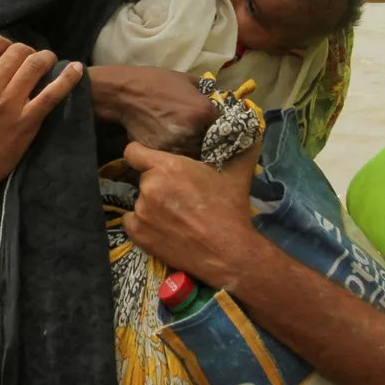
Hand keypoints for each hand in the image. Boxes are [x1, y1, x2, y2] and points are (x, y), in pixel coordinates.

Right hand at [0, 33, 83, 204]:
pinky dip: (68, 79)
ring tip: (48, 61)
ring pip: (36, 65)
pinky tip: (77, 69)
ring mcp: (11, 104)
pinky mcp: (27, 121)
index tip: (7, 53)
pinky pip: (52, 94)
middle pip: (18, 51)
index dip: (4, 43)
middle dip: (26, 51)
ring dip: (46, 58)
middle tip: (28, 60)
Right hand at [89, 65, 217, 155]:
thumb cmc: (156, 82)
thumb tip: (220, 98)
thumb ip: (206, 90)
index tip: (217, 129)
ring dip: (194, 151)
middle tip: (202, 137)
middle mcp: (195, 131)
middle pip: (212, 145)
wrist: (124, 95)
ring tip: (187, 143)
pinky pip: (177, 157)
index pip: (226, 128)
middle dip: (209, 142)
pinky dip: (177, 154)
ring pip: (195, 155)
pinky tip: (172, 144)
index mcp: (204, 111)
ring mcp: (178, 144)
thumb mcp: (186, 79)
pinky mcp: (162, 153)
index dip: (221, 129)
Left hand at [120, 140, 263, 287]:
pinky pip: (132, 222)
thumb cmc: (230, 210)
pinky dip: (143, 224)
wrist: (228, 253)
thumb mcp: (237, 174)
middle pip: (142, 178)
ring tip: (175, 215)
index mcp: (167, 167)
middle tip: (178, 194)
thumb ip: (240, 148)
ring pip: (139, 201)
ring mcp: (141, 212)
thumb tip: (252, 131)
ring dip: (152, 205)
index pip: (133, 151)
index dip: (141, 154)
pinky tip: (164, 228)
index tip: (151, 160)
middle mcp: (149, 187)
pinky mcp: (138, 234)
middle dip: (157, 183)